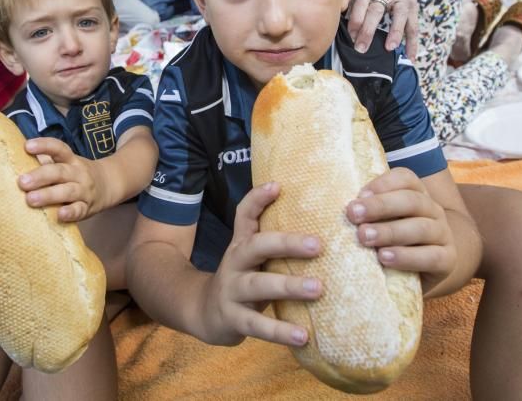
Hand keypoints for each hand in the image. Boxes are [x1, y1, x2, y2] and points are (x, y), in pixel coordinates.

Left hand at [19, 137, 103, 221]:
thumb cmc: (76, 174)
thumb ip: (46, 161)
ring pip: (68, 191)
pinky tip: (59, 215)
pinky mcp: (87, 208)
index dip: (44, 146)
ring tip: (31, 199)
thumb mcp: (66, 164)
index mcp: (71, 160)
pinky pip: (80, 210)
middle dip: (40, 176)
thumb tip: (16, 154)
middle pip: (60, 172)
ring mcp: (84, 191)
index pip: (59, 149)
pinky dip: (70, 213)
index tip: (27, 146)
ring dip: (49, 195)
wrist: (109, 185)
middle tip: (22, 182)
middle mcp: (78, 173)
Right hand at [201, 182, 322, 346]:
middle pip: (256, 246)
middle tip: (318, 245)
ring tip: (318, 289)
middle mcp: (234, 263)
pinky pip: (257, 325)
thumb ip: (271, 240)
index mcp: (241, 244)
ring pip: (259, 285)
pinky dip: (280, 331)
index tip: (277, 186)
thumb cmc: (241, 279)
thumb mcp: (250, 256)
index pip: (244, 215)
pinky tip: (303, 336)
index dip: (257, 199)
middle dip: (286, 243)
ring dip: (289, 286)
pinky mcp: (233, 319)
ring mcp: (231, 290)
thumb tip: (309, 216)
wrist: (203, 312)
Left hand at [346, 168, 455, 293]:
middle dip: (380, 206)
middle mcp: (433, 210)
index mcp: (416, 193)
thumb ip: (365, 210)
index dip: (382, 184)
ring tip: (364, 237)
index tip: (358, 195)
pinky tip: (385, 258)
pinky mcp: (447, 260)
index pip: (405, 178)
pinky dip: (407, 257)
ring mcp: (443, 234)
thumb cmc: (392, 240)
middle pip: (411, 201)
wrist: (425, 270)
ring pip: (421, 228)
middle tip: (352, 214)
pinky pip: (431, 257)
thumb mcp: (380, 220)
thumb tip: (327, 203)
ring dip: (390, 231)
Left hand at [347, 0, 418, 58]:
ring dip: (394, 33)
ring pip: (397, 17)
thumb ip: (353, 0)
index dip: (354, 21)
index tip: (350, 36)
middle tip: (361, 48)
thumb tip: (343, 20)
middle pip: (375, 13)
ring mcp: (399, 0)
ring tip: (389, 48)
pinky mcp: (411, 4)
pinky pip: (413, 25)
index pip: (359, 6)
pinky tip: (411, 55)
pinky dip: (412, 41)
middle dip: (368, 31)